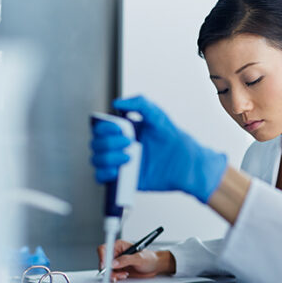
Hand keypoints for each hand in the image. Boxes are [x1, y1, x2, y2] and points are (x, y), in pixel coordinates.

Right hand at [90, 95, 228, 202]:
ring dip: (107, 158)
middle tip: (129, 142)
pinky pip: (102, 178)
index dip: (104, 127)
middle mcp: (118, 146)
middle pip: (96, 143)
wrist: (185, 163)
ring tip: (128, 157)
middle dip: (109, 143)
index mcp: (122, 130)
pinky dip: (104, 174)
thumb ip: (140, 103)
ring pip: (97, 160)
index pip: (100, 128)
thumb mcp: (158, 116)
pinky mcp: (124, 179)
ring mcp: (120, 163)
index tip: (118, 128)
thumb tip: (117, 103)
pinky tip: (117, 171)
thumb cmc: (172, 138)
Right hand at [96, 239, 175, 280]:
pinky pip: (111, 275)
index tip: (105, 266)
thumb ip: (126, 260)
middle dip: (109, 270)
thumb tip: (114, 263)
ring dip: (113, 275)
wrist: (155, 266)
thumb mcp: (139, 258)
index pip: (104, 249)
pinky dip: (116, 277)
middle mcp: (116, 253)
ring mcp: (116, 262)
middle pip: (104, 262)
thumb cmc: (149, 258)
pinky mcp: (118, 270)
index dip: (102, 257)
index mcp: (119, 246)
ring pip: (107, 270)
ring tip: (124, 275)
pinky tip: (124, 276)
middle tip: (117, 275)